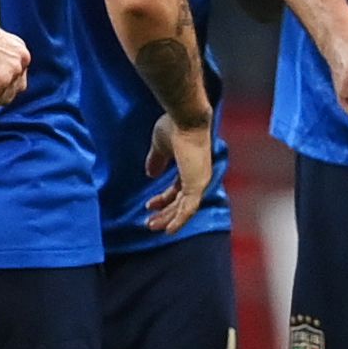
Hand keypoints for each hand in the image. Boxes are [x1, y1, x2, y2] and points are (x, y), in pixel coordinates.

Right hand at [142, 113, 215, 232]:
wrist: (185, 118)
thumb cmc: (174, 126)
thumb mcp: (160, 147)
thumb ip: (156, 161)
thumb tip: (150, 174)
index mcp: (190, 168)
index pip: (177, 190)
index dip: (163, 200)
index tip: (149, 205)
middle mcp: (198, 177)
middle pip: (181, 202)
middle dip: (165, 214)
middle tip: (150, 223)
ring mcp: (199, 182)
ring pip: (184, 208)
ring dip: (168, 219)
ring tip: (153, 226)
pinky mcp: (197, 185)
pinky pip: (188, 209)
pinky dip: (179, 221)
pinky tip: (168, 230)